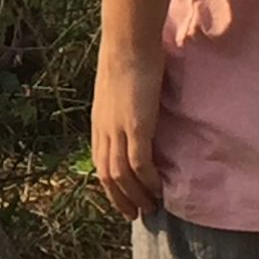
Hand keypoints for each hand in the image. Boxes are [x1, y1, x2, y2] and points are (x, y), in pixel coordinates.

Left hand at [91, 45, 165, 221]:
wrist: (127, 43)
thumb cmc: (128, 58)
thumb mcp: (119, 90)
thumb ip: (124, 106)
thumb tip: (136, 115)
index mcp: (99, 124)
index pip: (101, 164)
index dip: (111, 186)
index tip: (123, 200)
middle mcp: (104, 131)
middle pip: (108, 176)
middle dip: (121, 199)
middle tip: (136, 215)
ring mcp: (118, 130)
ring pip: (122, 175)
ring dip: (136, 195)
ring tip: (150, 209)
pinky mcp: (135, 127)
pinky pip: (139, 164)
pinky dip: (148, 181)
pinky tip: (159, 189)